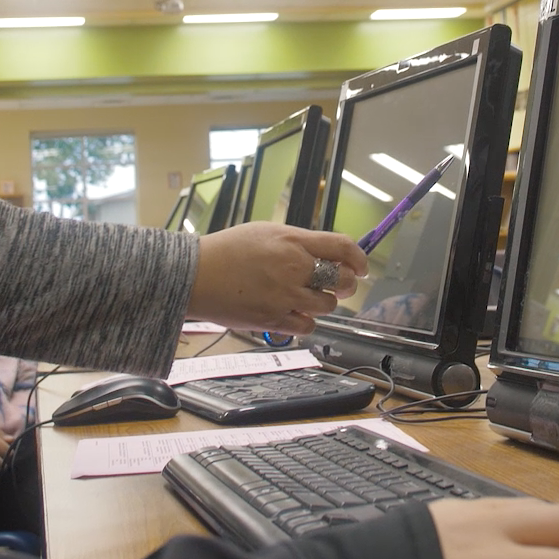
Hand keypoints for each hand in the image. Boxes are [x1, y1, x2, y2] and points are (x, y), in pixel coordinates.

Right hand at [188, 221, 367, 337]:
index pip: (342, 248)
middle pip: (343, 280)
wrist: (196, 275)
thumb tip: (328, 252)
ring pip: (328, 305)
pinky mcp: (274, 320)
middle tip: (341, 285)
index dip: (360, 258)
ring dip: (325, 302)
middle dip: (348, 284)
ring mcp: (284, 296)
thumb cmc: (229, 251)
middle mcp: (293, 268)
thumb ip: (300, 242)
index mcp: (293, 242)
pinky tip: (294, 312)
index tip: (362, 266)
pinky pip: (307, 326)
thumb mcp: (268, 232)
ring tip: (309, 297)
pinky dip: (306, 321)